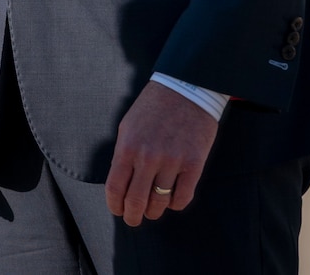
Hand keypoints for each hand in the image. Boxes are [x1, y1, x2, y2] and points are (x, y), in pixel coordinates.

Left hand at [105, 81, 219, 226]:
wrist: (186, 90)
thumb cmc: (153, 107)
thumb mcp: (128, 126)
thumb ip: (124, 154)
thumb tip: (121, 182)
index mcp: (127, 147)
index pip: (115, 187)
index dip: (115, 205)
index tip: (117, 211)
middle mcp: (148, 157)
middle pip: (136, 200)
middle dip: (132, 216)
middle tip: (133, 220)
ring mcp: (172, 162)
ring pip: (160, 202)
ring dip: (154, 212)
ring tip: (152, 211)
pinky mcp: (194, 164)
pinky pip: (182, 197)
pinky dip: (175, 204)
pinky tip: (171, 201)